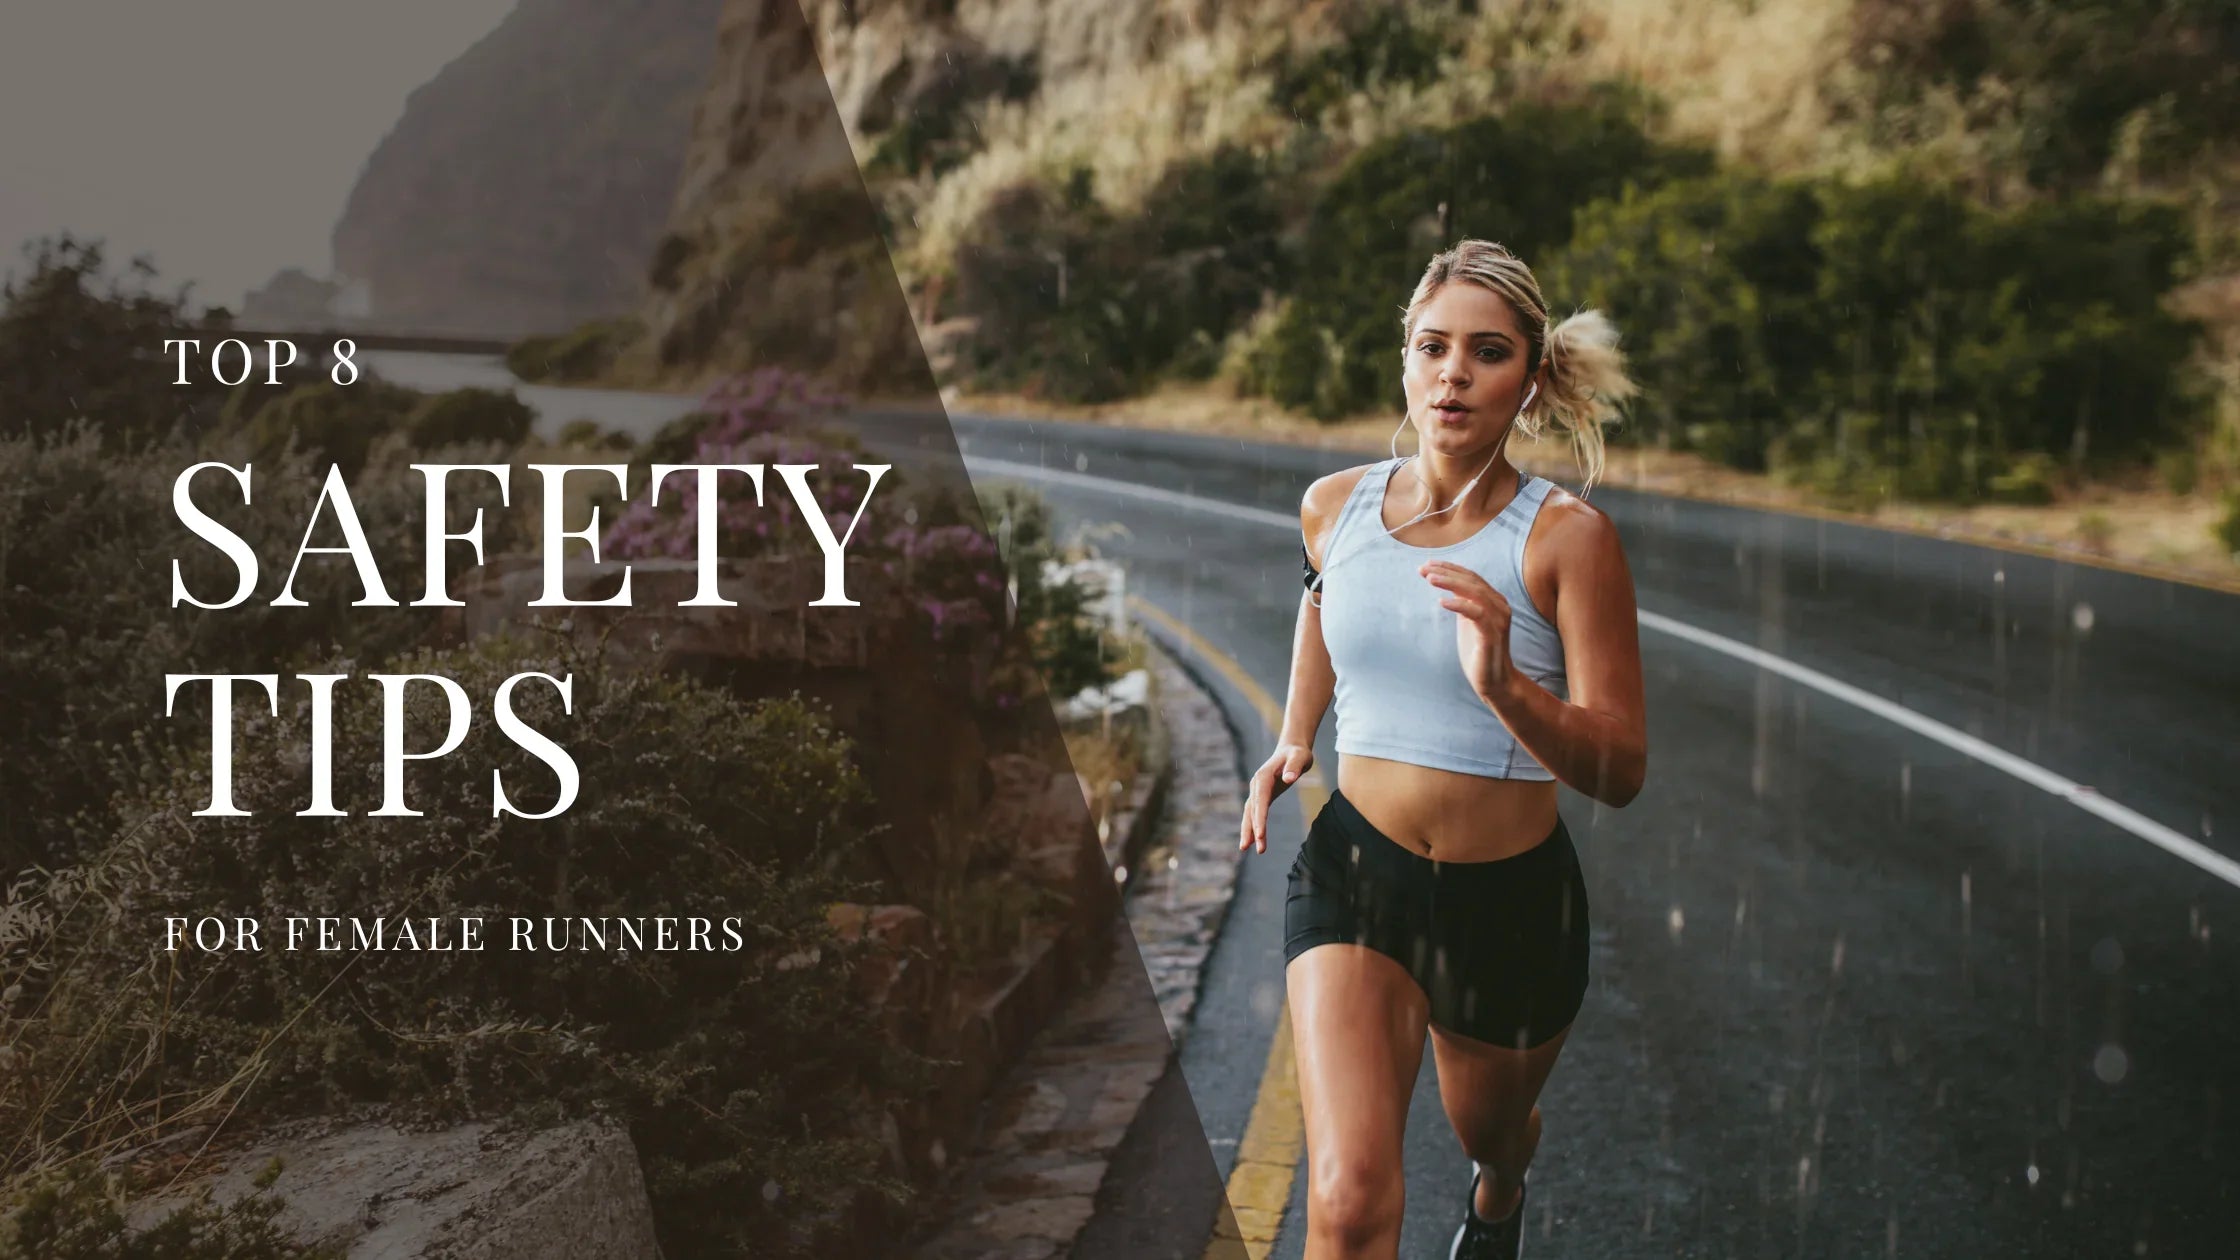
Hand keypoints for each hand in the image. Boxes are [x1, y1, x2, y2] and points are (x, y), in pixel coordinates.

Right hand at [1239, 742, 1313, 853]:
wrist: (1291, 748)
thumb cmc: (1297, 753)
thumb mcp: (1300, 757)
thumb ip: (1294, 767)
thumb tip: (1288, 779)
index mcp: (1263, 777)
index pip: (1260, 801)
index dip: (1260, 819)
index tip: (1261, 835)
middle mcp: (1256, 785)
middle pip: (1252, 810)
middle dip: (1253, 830)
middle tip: (1257, 848)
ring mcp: (1257, 791)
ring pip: (1250, 814)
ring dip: (1248, 831)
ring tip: (1246, 848)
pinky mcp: (1262, 796)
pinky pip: (1255, 813)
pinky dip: (1253, 826)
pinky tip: (1253, 840)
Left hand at [1421, 560, 1517, 706]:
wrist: (1494, 681)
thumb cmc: (1479, 651)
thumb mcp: (1468, 622)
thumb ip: (1463, 603)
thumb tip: (1447, 585)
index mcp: (1494, 601)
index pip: (1471, 577)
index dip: (1450, 568)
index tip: (1428, 564)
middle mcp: (1500, 607)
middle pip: (1472, 581)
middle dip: (1447, 572)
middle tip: (1424, 568)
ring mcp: (1498, 620)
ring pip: (1475, 593)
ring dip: (1451, 583)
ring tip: (1430, 578)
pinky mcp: (1492, 636)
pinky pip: (1477, 614)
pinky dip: (1459, 605)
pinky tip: (1441, 602)